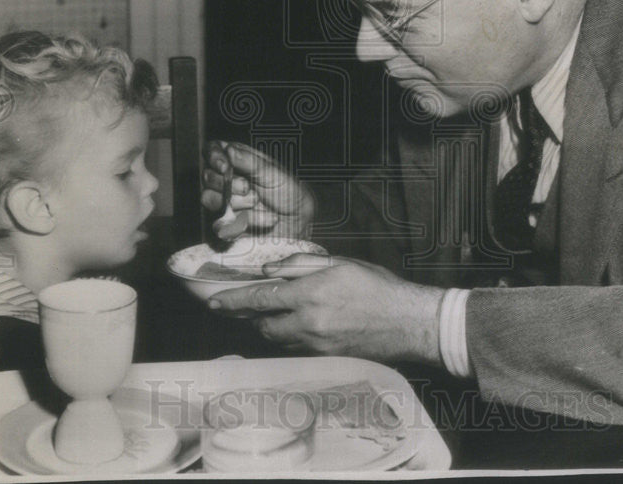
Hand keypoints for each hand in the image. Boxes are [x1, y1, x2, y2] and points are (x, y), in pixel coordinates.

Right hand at [201, 141, 314, 240]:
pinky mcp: (226, 224)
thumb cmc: (289, 191)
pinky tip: (266, 219)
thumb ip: (250, 161)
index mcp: (237, 160)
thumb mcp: (274, 172)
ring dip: (238, 202)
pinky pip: (221, 224)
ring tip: (258, 203)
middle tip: (248, 187)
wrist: (300, 221)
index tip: (224, 166)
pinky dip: (248, 221)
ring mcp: (224, 202)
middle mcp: (227, 179)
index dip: (213, 157)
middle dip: (229, 184)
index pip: (212, 151)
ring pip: (210, 199)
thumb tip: (228, 150)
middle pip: (207, 176)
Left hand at [209, 254, 444, 365]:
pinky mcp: (326, 358)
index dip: (233, 301)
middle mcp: (309, 323)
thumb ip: (302, 265)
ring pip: (279, 340)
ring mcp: (317, 345)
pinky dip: (292, 339)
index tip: (214, 302)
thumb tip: (272, 269)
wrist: (408, 322)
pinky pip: (297, 350)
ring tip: (279, 315)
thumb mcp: (341, 263)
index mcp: (311, 294)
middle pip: (264, 325)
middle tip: (249, 307)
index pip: (260, 299)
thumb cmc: (379, 288)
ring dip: (272, 328)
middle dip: (254, 317)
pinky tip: (302, 327)